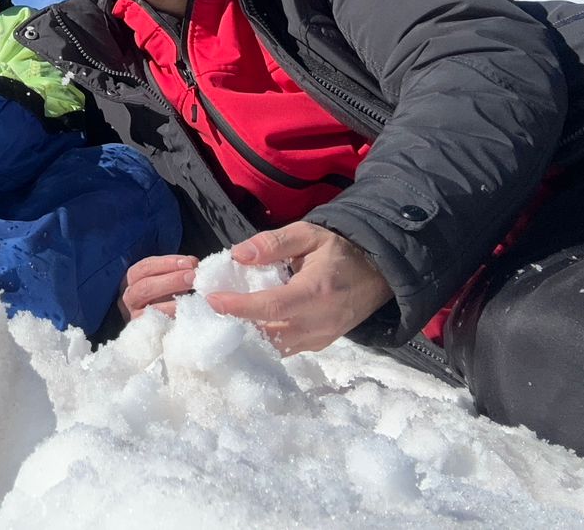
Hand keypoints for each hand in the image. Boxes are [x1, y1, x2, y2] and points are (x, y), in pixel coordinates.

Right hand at [118, 253, 199, 320]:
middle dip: (172, 280)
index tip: (188, 263)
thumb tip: (194, 263)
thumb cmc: (167, 295)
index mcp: (134, 278)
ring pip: (151, 308)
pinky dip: (173, 319)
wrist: (162, 325)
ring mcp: (136, 315)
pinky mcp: (146, 331)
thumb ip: (179, 269)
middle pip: (145, 286)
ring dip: (174, 301)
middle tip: (193, 277)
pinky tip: (188, 314)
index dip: (167, 263)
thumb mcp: (169, 278)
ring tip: (194, 296)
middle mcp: (130, 297)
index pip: (145, 267)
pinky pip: (158, 326)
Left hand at [205, 222, 392, 354]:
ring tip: (218, 319)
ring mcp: (321, 338)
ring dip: (246, 336)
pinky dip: (262, 341)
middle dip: (234, 325)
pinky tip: (243, 326)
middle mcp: (319, 322)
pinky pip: (285, 349)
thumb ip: (273, 242)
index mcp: (317, 292)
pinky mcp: (319, 345)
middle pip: (268, 334)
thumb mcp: (309, 234)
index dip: (239, 306)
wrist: (378, 274)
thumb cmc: (340, 250)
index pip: (271, 306)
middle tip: (205, 311)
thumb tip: (238, 254)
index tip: (211, 300)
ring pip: (274, 347)